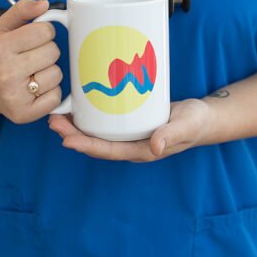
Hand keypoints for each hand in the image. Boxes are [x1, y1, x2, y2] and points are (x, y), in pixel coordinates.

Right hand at [0, 0, 62, 123]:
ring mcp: (14, 96)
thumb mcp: (3, 28)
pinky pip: (56, 97)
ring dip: (49, 72)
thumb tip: (44, 4)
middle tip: (32, 57)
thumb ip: (22, 10)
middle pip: (53, 52)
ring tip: (33, 73)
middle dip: (47, 51)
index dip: (44, 32)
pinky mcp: (24, 114)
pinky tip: (35, 89)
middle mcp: (5, 73)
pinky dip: (50, 92)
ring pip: (57, 74)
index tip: (35, 38)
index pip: (45, 31)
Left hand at [48, 98, 212, 161]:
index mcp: (141, 151)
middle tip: (53, 122)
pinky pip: (104, 123)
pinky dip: (88, 116)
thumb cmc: (196, 123)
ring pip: (97, 133)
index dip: (86, 146)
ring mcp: (128, 135)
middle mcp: (130, 145)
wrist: (203, 118)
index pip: (108, 151)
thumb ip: (171, 135)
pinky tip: (76, 104)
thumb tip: (154, 148)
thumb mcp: (186, 126)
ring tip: (56, 115)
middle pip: (96, 143)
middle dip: (73, 134)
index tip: (67, 140)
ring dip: (76, 126)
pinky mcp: (128, 123)